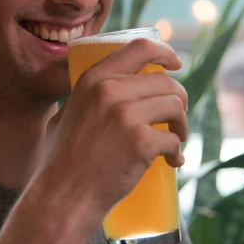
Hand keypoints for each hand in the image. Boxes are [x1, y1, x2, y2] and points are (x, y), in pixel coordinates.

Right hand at [34, 37, 187, 236]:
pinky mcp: (141, 142)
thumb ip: (84, 98)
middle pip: (165, 82)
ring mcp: (126, 116)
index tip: (176, 63)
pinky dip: (176, 153)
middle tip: (176, 118)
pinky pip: (173, 139)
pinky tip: (171, 162)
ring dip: (181, 124)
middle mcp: (110, 90)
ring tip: (175, 139)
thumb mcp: (66, 115)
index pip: (139, 48)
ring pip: (175, 107)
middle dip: (179, 99)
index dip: (164, 52)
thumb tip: (105, 89)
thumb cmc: (61, 161)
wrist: (63, 195)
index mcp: (93, 79)